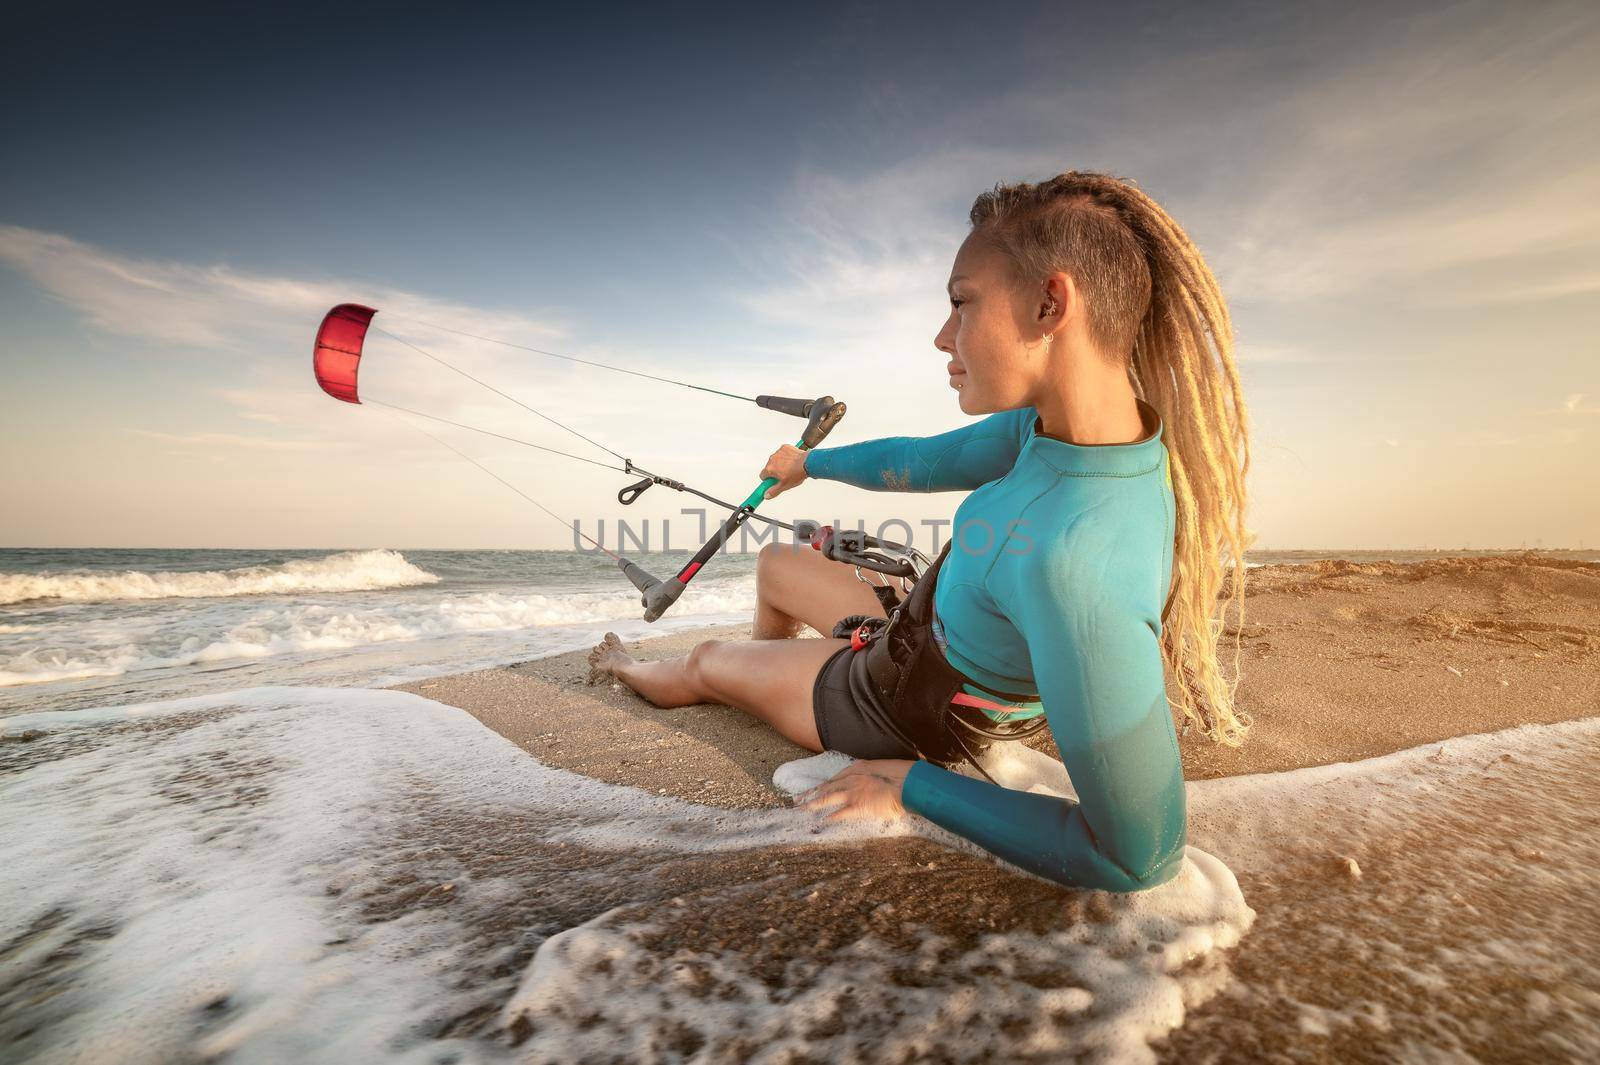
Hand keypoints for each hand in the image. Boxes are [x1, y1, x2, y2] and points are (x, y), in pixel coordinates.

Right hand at [760, 444, 808, 499]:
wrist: (807, 462)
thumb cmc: (797, 473)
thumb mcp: (784, 486)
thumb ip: (773, 491)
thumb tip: (766, 495)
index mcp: (769, 469)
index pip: (762, 476)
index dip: (768, 480)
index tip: (773, 481)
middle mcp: (771, 459)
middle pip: (769, 467)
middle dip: (775, 471)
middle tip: (784, 475)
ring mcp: (778, 453)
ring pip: (775, 460)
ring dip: (780, 463)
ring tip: (790, 468)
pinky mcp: (784, 447)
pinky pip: (782, 453)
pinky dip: (785, 456)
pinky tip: (792, 461)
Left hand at [796, 759, 914, 822]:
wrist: (909, 784)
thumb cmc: (903, 776)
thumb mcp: (886, 768)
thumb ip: (875, 773)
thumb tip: (873, 780)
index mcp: (859, 767)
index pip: (836, 777)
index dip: (824, 784)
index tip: (816, 788)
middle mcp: (852, 777)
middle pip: (827, 786)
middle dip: (811, 792)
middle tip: (799, 798)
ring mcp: (853, 792)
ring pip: (827, 798)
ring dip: (812, 804)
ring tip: (801, 809)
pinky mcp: (858, 806)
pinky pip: (839, 813)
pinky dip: (828, 818)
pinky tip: (820, 822)